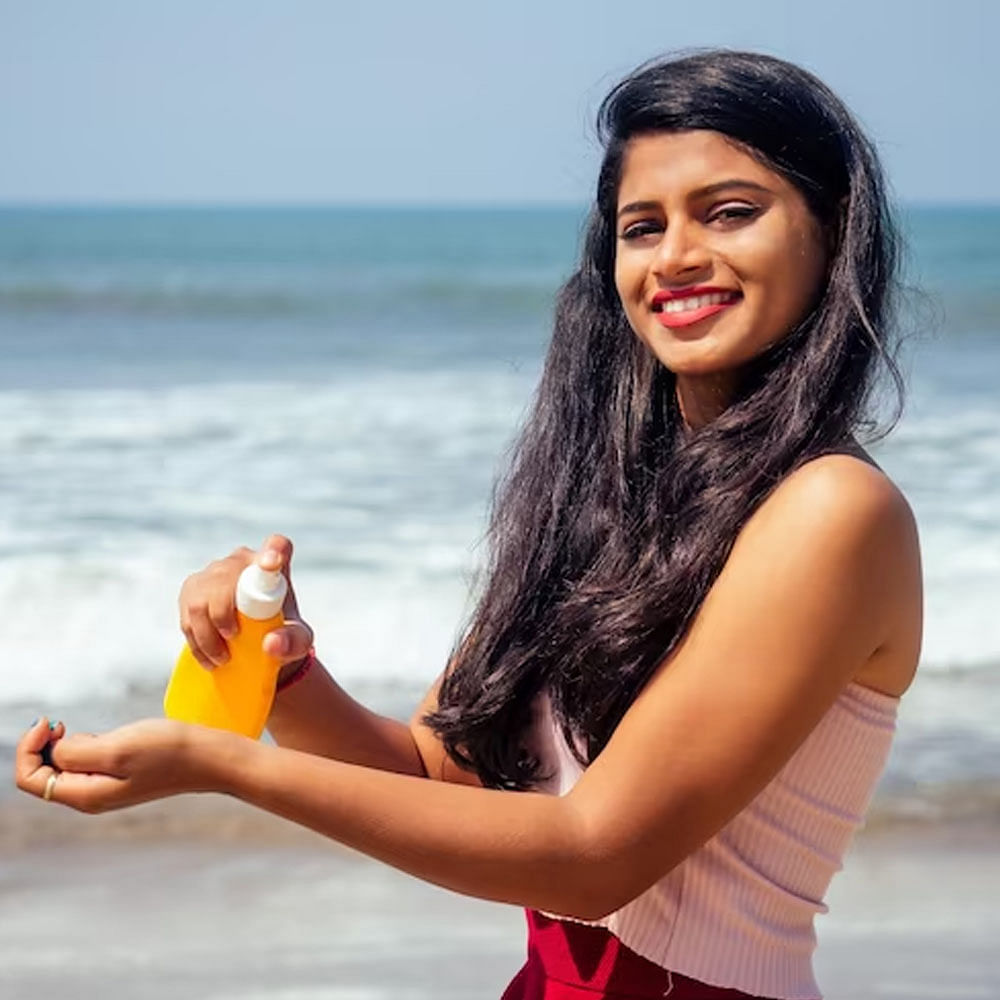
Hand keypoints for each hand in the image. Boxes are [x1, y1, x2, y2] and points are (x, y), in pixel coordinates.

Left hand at [14, 716, 210, 812]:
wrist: (212, 757)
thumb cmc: (170, 752)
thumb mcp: (116, 748)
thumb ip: (75, 752)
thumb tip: (55, 749)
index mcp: (86, 796)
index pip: (30, 778)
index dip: (29, 748)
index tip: (50, 722)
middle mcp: (91, 796)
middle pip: (44, 772)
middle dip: (47, 745)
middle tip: (65, 723)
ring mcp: (107, 786)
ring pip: (67, 764)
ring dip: (72, 742)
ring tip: (101, 733)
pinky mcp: (122, 773)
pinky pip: (90, 759)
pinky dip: (91, 742)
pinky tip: (114, 736)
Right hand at [178, 533, 313, 670]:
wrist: (258, 641)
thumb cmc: (284, 632)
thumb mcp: (298, 640)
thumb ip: (293, 641)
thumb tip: (271, 644)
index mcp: (275, 564)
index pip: (276, 545)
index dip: (273, 550)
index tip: (272, 563)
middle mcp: (242, 561)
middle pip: (226, 577)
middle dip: (224, 613)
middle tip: (233, 638)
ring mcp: (214, 573)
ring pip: (201, 599)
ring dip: (208, 634)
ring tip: (223, 658)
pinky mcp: (193, 589)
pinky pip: (188, 615)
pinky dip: (197, 642)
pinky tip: (209, 659)